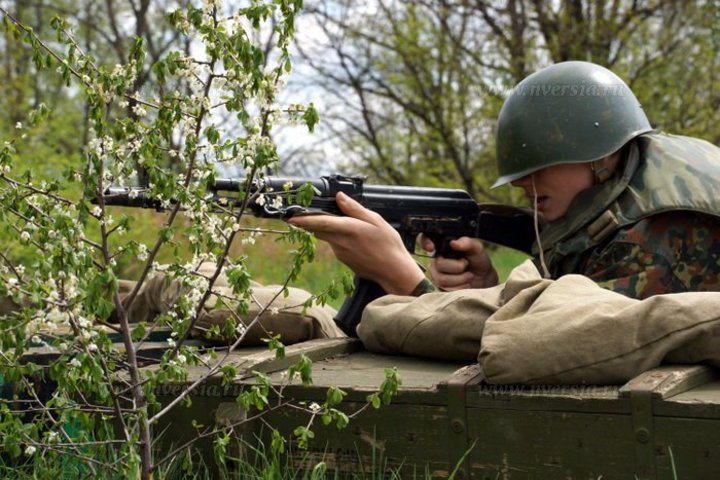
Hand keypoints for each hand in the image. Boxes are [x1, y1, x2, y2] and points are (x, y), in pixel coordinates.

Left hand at [288, 192, 424, 294]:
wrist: (393, 271)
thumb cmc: (388, 245)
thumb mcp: (376, 221)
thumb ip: (355, 209)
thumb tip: (339, 197)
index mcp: (349, 229)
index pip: (320, 222)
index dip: (303, 219)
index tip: (289, 217)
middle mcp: (341, 242)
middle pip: (318, 229)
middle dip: (308, 221)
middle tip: (300, 213)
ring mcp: (340, 253)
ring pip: (326, 237)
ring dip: (325, 228)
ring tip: (337, 221)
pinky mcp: (343, 260)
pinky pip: (335, 245)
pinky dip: (336, 238)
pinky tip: (352, 238)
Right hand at [419, 235, 498, 289]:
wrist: (485, 280)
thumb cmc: (479, 261)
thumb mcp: (477, 248)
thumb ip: (467, 242)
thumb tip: (454, 243)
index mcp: (442, 248)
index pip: (423, 240)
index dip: (424, 242)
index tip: (431, 248)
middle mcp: (436, 261)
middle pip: (438, 264)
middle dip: (458, 266)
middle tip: (466, 264)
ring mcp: (436, 275)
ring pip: (442, 279)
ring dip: (461, 278)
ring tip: (468, 275)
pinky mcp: (440, 288)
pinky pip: (446, 289)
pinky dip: (460, 287)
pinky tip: (465, 284)